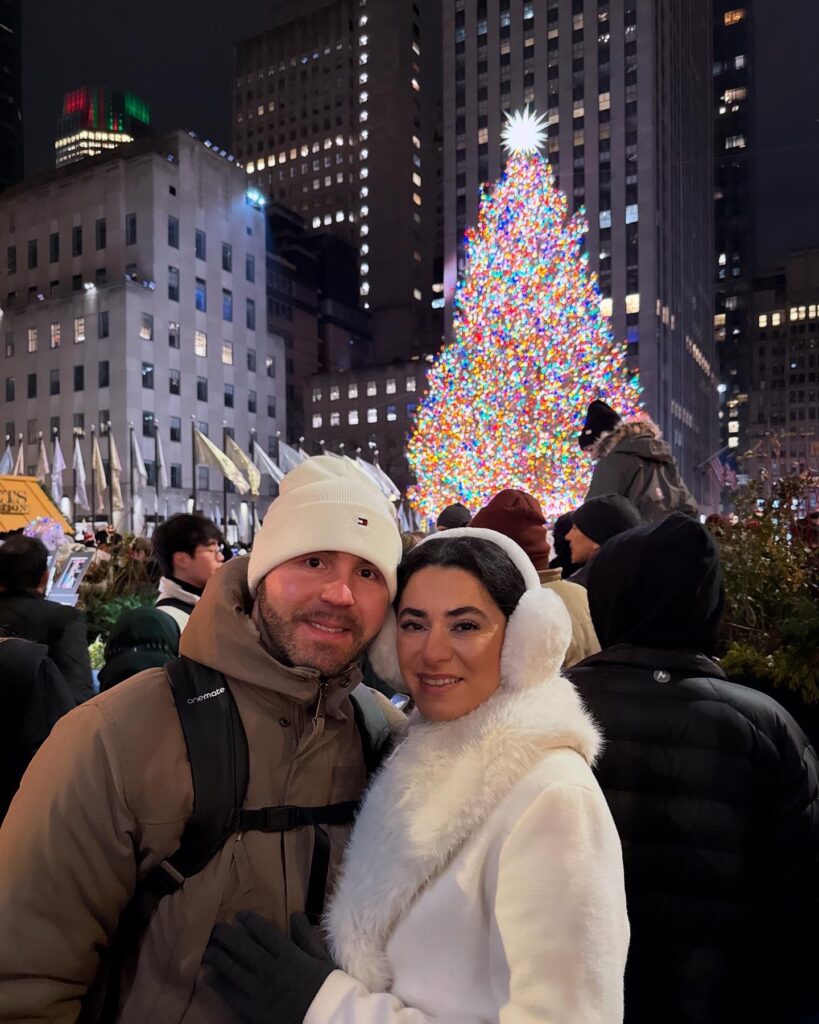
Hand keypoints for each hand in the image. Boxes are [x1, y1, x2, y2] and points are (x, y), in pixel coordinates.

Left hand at [204, 910, 334, 1023]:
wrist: (325, 1021)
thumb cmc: (327, 990)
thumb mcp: (322, 959)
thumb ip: (307, 936)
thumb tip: (295, 914)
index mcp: (289, 954)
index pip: (264, 932)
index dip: (249, 921)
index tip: (239, 915)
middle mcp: (270, 969)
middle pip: (243, 947)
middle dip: (227, 936)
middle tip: (216, 929)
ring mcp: (260, 990)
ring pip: (233, 969)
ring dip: (218, 957)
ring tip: (207, 949)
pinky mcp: (253, 1011)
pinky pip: (231, 994)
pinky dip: (219, 984)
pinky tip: (210, 977)